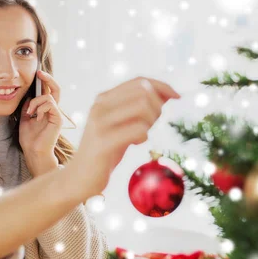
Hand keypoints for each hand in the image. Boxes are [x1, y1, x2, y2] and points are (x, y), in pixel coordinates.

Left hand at [19, 70, 62, 168]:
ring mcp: (56, 114)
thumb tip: (29, 96)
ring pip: (49, 97)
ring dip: (36, 102)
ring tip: (29, 112)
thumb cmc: (29, 138)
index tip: (36, 74)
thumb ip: (28, 106)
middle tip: (39, 73)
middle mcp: (53, 110)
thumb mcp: (24, 118)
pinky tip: (35, 116)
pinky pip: (50, 104)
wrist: (33, 151)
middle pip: (56, 89)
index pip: (48, 91)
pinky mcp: (58, 119)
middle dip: (48, 78)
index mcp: (46, 109)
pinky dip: (40, 108)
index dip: (44, 81)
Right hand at [66, 77, 180, 198]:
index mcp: (105, 98)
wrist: (80, 177)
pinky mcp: (103, 142)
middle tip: (151, 125)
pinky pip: (138, 129)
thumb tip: (168, 93)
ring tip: (142, 134)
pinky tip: (136, 143)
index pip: (140, 81)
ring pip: (143, 107)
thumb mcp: (124, 124)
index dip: (162, 86)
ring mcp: (100, 123)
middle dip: (157, 107)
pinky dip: (144, 135)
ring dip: (152, 121)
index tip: (177, 97)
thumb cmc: (107, 150)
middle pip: (144, 91)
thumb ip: (141, 108)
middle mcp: (100, 105)